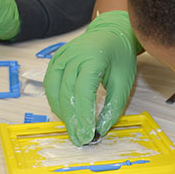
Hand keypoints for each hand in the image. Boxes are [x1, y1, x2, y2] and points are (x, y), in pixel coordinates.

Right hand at [44, 11, 140, 145]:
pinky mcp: (55, 60)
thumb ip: (113, 107)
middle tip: (79, 139)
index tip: (87, 135)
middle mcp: (73, 55)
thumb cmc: (120, 58)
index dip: (83, 116)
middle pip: (66, 92)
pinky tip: (66, 114)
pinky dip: (56, 101)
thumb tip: (100, 131)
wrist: (111, 34)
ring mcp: (61, 56)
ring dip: (62, 112)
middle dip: (72, 120)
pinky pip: (50, 84)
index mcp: (93, 58)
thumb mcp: (124, 83)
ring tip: (73, 129)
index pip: (83, 91)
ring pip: (54, 90)